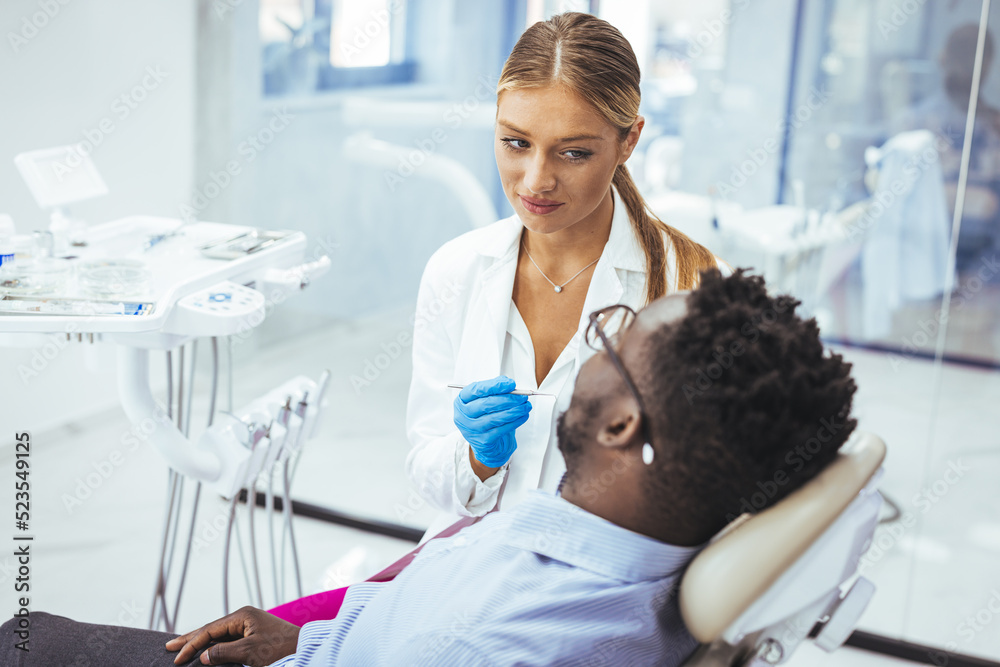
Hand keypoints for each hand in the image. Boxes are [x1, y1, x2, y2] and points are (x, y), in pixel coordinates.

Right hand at [165, 606, 299, 665]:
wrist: (304, 648)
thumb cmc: (280, 649)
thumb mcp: (250, 653)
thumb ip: (224, 653)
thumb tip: (203, 656)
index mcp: (242, 616)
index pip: (209, 630)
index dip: (191, 644)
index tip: (176, 658)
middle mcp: (243, 617)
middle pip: (211, 629)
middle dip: (190, 639)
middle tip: (169, 647)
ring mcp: (248, 625)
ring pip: (217, 634)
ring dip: (200, 643)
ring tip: (181, 647)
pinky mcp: (252, 634)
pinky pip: (227, 639)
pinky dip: (213, 646)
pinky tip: (205, 650)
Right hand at [453, 376, 530, 467]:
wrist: (486, 444)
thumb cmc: (485, 417)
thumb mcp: (485, 400)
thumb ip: (495, 390)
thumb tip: (508, 383)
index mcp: (461, 401)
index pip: (476, 390)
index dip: (494, 386)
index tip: (511, 384)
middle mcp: (463, 416)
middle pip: (486, 404)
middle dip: (508, 399)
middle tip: (523, 396)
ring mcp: (472, 430)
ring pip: (496, 417)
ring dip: (514, 410)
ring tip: (526, 406)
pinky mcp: (483, 441)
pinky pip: (502, 429)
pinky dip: (515, 421)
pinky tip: (523, 416)